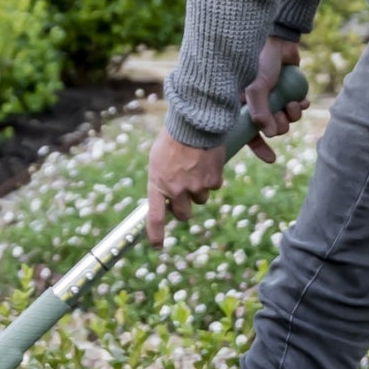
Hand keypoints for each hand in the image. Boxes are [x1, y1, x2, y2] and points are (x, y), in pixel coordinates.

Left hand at [146, 129, 225, 246]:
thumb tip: (168, 193)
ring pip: (200, 199)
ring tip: (196, 166)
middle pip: (183, 214)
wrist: (194, 122)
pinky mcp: (212, 181)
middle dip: (185, 207)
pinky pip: (213, 186)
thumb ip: (161, 179)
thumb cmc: (172, 137)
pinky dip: (211, 177)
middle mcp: (176, 190)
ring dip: (199, 188)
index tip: (157, 246)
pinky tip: (207, 161)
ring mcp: (195, 188)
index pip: (155, 217)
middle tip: (185, 192)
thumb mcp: (158, 159)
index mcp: (157, 184)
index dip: (156, 234)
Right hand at [241, 36, 308, 165]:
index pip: (249, 134)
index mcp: (243, 106)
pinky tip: (303, 101)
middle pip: (272, 128)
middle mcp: (259, 104)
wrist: (278, 39)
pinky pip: (298, 107)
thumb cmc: (259, 62)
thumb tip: (269, 133)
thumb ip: (260, 112)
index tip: (272, 159)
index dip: (259, 147)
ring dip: (293, 115)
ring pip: (288, 119)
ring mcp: (275, 97)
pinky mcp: (289, 90)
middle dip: (281, 125)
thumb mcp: (256, 87)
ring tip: (294, 103)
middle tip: (283, 114)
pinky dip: (302, 106)